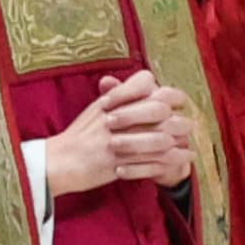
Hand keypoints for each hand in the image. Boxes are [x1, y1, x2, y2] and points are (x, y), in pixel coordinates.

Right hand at [38, 73, 193, 197]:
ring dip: (178, 140)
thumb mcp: (96, 109)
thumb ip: (119, 95)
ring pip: (159, 136)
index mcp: (111, 101)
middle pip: (158, 108)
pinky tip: (183, 159)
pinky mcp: (118, 163)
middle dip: (177, 116)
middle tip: (186, 124)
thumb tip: (147, 81)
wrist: (58, 162)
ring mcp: (116, 140)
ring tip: (187, 143)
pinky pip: (152, 161)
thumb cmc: (78, 136)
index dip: (166, 92)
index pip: (146, 84)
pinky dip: (172, 160)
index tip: (175, 101)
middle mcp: (115, 116)